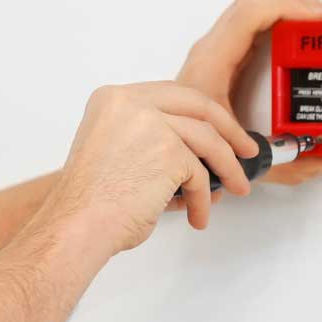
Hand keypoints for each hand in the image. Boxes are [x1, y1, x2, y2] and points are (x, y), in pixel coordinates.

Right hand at [39, 82, 259, 257]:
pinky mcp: (169, 150)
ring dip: (227, 167)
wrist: (77, 226)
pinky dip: (203, 199)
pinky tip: (197, 215)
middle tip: (244, 150)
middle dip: (229, 129)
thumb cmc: (89, 203)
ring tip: (235, 187)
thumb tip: (194, 158)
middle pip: (197, 105)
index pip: (171, 95)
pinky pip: (200, 175)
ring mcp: (151, 123)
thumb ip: (149, 141)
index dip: (201, 114)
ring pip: (208, 140)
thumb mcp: (114, 152)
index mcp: (112, 99)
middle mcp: (130, 102)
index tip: (220, 129)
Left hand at [167, 0, 321, 212]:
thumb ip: (285, 162)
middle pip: (253, 4)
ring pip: (251, 10)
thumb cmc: (188, 146)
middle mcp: (211, 50)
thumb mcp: (240, 155)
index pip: (249, 16)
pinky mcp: (222, 58)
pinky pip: (250, 24)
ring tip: (321, 15)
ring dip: (287, 6)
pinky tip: (298, 19)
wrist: (160, 148)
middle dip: (295, 3)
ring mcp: (215, 51)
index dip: (287, 9)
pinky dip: (276, 16)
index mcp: (213, 63)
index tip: (319, 19)